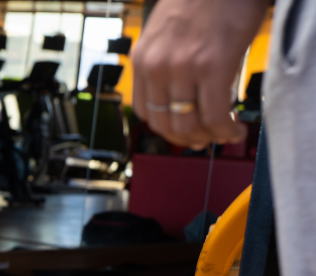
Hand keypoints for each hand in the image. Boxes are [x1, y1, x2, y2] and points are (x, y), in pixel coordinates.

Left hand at [132, 0, 270, 147]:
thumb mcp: (166, 33)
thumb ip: (166, 63)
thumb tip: (179, 97)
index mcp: (142, 59)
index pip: (146, 112)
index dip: (166, 129)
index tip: (183, 132)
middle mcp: (157, 66)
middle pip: (166, 124)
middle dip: (188, 139)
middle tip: (205, 140)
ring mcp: (183, 68)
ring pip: (189, 124)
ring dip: (209, 137)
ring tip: (224, 134)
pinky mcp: (213, 66)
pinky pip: (215, 115)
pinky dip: (225, 130)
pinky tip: (235, 129)